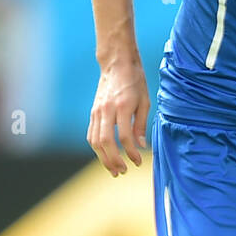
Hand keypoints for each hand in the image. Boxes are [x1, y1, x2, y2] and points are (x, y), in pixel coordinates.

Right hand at [87, 56, 149, 175]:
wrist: (117, 64)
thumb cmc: (135, 81)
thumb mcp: (145, 101)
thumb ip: (141, 124)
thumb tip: (141, 146)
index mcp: (122, 106)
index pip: (124, 136)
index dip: (131, 152)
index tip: (138, 162)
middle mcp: (106, 109)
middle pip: (105, 141)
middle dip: (114, 160)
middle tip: (123, 171)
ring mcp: (97, 111)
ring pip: (94, 140)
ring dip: (103, 158)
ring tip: (114, 170)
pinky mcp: (93, 112)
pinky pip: (91, 134)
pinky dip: (97, 148)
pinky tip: (105, 156)